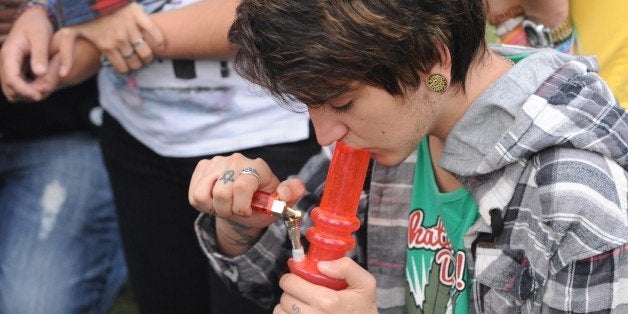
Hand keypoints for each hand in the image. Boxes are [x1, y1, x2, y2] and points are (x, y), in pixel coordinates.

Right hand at [0, 7, 53, 100]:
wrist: (33, 19)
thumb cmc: (38, 26)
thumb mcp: (41, 38)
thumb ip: (40, 55)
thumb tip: (40, 74)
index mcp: (9, 54)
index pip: (11, 79)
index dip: (24, 90)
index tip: (39, 96)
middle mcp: (5, 61)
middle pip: (9, 87)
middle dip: (25, 94)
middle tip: (44, 94)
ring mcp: (9, 66)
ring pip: (11, 88)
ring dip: (25, 94)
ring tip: (43, 92)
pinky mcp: (15, 68)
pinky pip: (17, 85)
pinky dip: (26, 89)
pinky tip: (40, 88)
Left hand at [51, 2, 164, 74]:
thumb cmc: (80, 13)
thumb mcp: (69, 32)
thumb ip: (66, 53)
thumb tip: (63, 75)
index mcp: (106, 45)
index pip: (122, 68)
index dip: (124, 69)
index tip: (124, 66)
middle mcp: (120, 40)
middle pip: (135, 62)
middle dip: (136, 64)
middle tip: (134, 60)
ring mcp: (131, 28)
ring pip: (146, 52)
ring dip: (147, 56)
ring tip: (144, 54)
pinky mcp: (139, 17)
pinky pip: (155, 33)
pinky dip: (160, 42)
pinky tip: (161, 47)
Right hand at [189, 153, 305, 255]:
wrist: (246, 202)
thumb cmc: (263, 203)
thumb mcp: (280, 203)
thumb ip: (290, 195)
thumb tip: (286, 193)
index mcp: (258, 167)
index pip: (242, 186)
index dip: (242, 206)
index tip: (247, 212)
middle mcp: (237, 160)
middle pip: (221, 193)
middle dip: (227, 210)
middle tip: (235, 211)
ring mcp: (218, 161)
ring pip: (202, 194)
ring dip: (214, 208)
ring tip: (225, 206)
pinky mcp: (203, 167)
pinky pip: (194, 193)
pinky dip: (203, 205)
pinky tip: (215, 202)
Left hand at [274, 257, 376, 313]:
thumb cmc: (363, 310)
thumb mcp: (366, 284)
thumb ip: (347, 267)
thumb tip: (321, 265)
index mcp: (327, 301)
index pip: (290, 283)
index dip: (292, 277)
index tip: (299, 278)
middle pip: (284, 298)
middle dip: (291, 291)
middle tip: (303, 292)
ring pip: (280, 312)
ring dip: (288, 307)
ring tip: (303, 305)